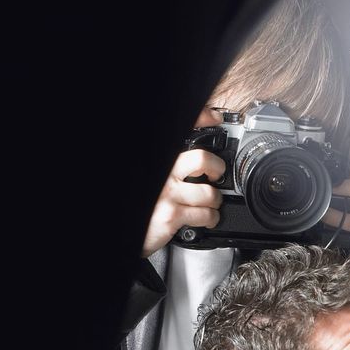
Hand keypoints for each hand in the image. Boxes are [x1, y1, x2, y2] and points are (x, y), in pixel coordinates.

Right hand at [142, 107, 226, 257]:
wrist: (131, 231)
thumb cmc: (147, 206)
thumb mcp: (158, 179)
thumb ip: (175, 168)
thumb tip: (198, 161)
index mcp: (163, 162)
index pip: (185, 129)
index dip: (203, 118)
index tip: (214, 118)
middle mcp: (164, 173)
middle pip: (202, 159)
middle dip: (217, 168)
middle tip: (217, 174)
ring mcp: (168, 194)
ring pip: (209, 192)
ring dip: (215, 200)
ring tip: (211, 203)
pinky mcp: (172, 216)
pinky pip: (205, 214)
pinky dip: (212, 218)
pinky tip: (207, 218)